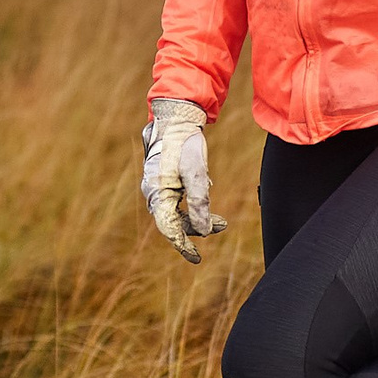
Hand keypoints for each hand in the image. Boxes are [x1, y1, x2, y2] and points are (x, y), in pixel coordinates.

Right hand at [140, 98, 226, 263]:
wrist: (175, 119)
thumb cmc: (184, 144)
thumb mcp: (196, 173)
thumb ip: (199, 203)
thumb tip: (203, 230)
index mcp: (158, 193)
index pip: (169, 229)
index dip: (183, 246)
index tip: (197, 259)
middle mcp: (154, 193)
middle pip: (174, 223)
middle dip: (197, 228)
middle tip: (222, 225)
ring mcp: (158, 187)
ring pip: (177, 213)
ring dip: (198, 217)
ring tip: (221, 219)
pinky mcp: (164, 181)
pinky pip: (178, 201)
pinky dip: (194, 204)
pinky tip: (206, 193)